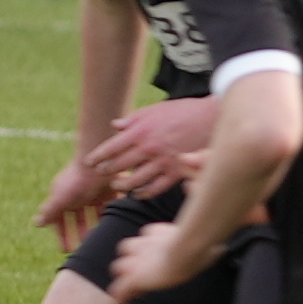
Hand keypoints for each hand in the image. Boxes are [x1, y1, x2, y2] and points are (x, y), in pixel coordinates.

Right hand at [37, 157, 109, 251]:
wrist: (98, 161)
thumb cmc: (76, 180)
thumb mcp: (61, 197)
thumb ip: (50, 210)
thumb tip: (36, 223)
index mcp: (63, 198)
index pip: (60, 221)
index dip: (62, 235)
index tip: (65, 249)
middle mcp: (77, 197)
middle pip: (78, 221)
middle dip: (79, 234)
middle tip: (84, 249)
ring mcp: (93, 194)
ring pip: (94, 216)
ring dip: (95, 228)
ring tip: (98, 241)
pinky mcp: (109, 191)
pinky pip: (110, 207)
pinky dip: (110, 217)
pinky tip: (112, 229)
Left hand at [97, 95, 217, 198]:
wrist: (213, 117)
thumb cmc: (184, 111)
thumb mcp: (155, 109)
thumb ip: (133, 119)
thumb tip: (115, 125)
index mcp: (140, 131)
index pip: (111, 148)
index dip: (97, 156)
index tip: (89, 162)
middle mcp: (149, 148)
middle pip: (119, 165)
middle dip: (106, 171)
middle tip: (100, 173)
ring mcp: (163, 162)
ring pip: (135, 181)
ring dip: (123, 185)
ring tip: (118, 185)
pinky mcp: (177, 171)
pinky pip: (156, 188)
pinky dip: (144, 193)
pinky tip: (139, 194)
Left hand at [108, 220, 203, 300]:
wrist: (187, 249)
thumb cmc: (201, 245)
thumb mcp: (207, 245)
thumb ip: (209, 246)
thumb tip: (222, 250)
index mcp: (162, 234)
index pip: (149, 235)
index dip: (148, 245)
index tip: (155, 255)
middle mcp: (145, 244)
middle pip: (129, 246)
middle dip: (131, 256)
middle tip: (138, 269)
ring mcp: (137, 261)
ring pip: (120, 266)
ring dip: (125, 274)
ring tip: (131, 285)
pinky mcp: (134, 277)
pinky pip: (120, 289)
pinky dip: (119, 299)